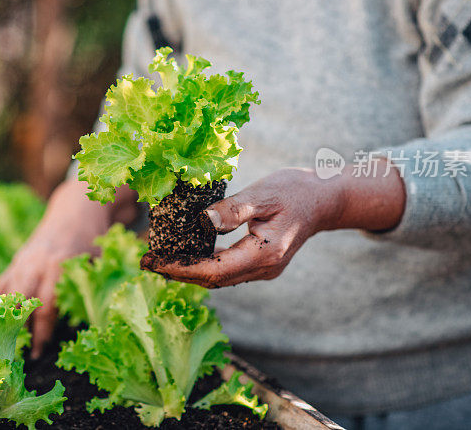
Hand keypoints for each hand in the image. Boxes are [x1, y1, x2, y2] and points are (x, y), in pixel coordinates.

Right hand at [0, 178, 136, 356]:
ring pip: (4, 295)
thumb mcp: (97, 263)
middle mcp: (35, 264)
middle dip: (17, 331)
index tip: (39, 353)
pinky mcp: (15, 261)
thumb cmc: (91, 240)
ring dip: (3, 321)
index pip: (45, 307)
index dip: (41, 333)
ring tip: (5, 344)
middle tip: (17, 355)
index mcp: (58, 266)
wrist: (75, 211)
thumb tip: (94, 327)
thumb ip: (90, 291)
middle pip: (18, 303)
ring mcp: (22, 261)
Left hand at [142, 165, 404, 287]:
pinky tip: (185, 255)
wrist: (324, 200)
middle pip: (212, 280)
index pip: (213, 270)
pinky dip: (202, 266)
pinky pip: (225, 271)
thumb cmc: (296, 191)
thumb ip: (234, 209)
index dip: (180, 269)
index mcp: (264, 255)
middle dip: (177, 273)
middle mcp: (263, 269)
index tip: (153, 260)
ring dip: (187, 271)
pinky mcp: (259, 263)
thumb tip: (203, 221)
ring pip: (218, 278)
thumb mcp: (264, 193)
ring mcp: (262, 269)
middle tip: (146, 261)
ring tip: (159, 259)